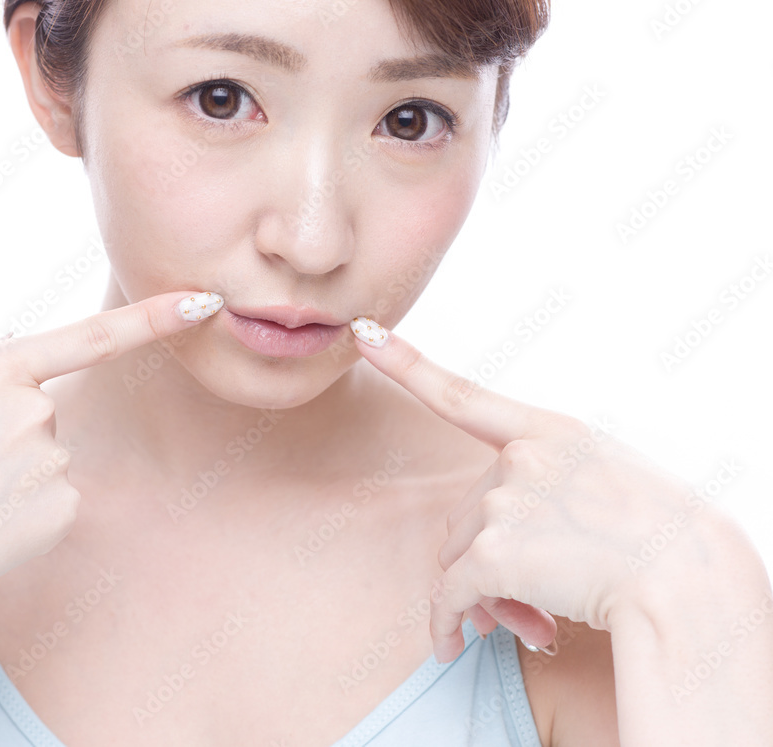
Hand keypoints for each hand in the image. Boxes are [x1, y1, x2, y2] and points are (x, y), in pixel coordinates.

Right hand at [0, 290, 223, 597]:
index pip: (91, 337)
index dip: (152, 318)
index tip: (202, 302)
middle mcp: (36, 410)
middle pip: (40, 410)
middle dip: (5, 431)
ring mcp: (54, 460)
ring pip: (44, 455)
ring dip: (10, 471)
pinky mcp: (65, 506)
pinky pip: (51, 495)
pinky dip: (23, 507)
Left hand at [350, 319, 711, 661]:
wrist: (689, 582)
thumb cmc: (660, 540)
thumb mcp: (608, 484)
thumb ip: (544, 494)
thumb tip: (473, 565)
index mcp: (551, 431)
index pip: (464, 395)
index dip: (408, 364)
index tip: (367, 335)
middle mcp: (521, 458)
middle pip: (465, 515)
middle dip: (486, 559)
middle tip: (527, 597)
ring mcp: (504, 501)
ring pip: (458, 557)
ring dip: (484, 593)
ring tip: (532, 616)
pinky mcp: (492, 553)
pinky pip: (450, 594)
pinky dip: (446, 622)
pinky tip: (453, 644)